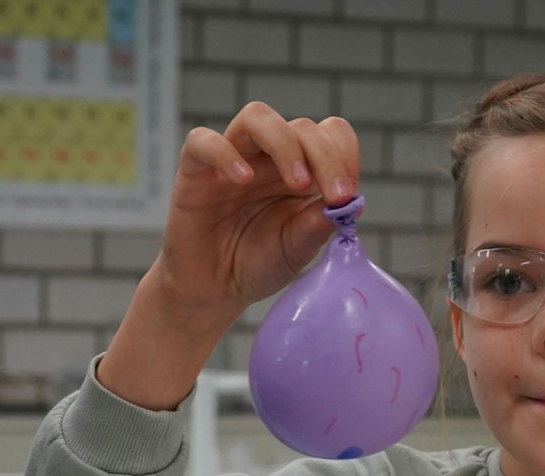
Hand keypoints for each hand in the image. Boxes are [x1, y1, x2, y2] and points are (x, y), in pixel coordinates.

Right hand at [153, 102, 360, 313]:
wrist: (214, 288)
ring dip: (284, 144)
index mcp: (302, 169)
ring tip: (297, 183)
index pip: (330, 134)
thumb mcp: (296, 250)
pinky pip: (202, 141)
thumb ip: (318, 226)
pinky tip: (242, 180)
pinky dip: (224, 153)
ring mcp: (234, 157)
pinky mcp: (195, 169)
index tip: (347, 194)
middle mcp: (270, 156)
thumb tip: (349, 203)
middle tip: (335, 195)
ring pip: (257, 117)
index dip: (344, 155)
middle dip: (325, 156)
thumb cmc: (257, 263)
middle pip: (302, 127)